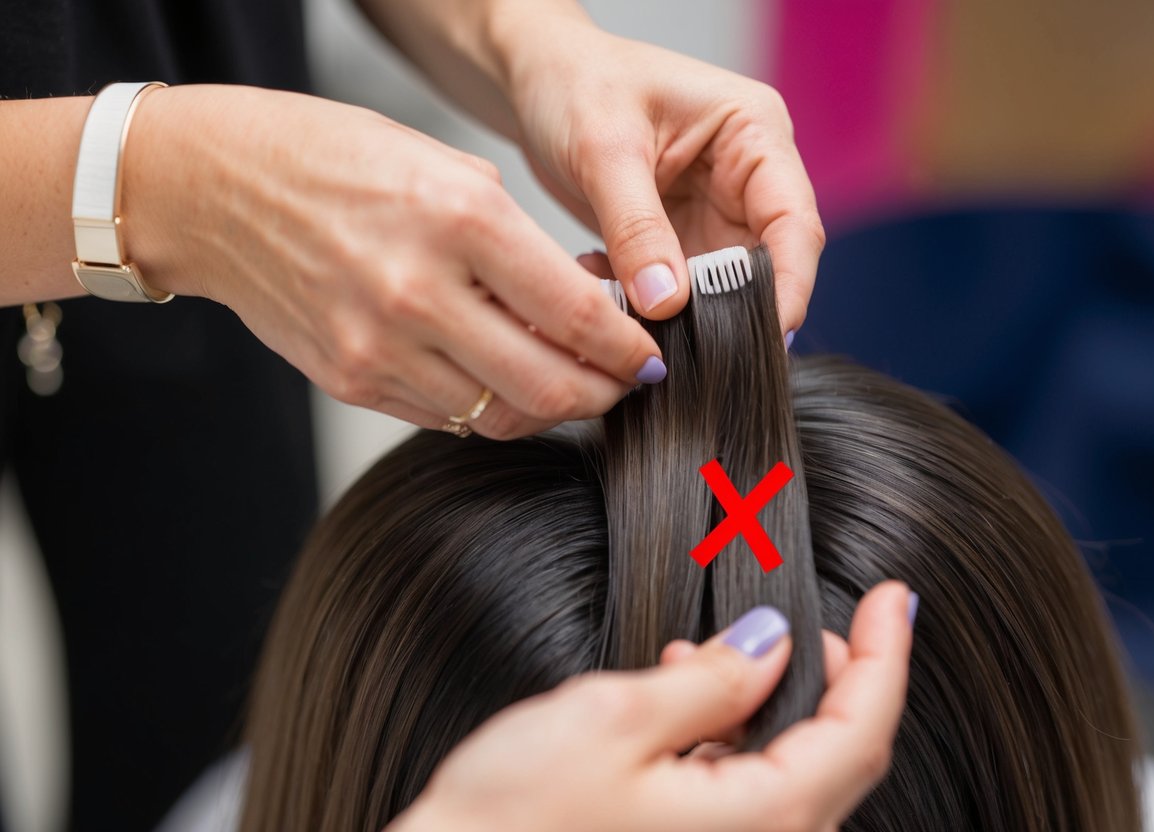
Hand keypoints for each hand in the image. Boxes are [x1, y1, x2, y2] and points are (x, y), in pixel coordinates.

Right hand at [121, 85, 665, 437]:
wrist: (214, 188)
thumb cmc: (334, 160)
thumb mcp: (448, 169)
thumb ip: (521, 247)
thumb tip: (584, 308)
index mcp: (460, 219)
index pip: (578, 315)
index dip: (629, 349)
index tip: (649, 356)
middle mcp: (419, 293)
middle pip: (548, 386)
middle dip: (604, 394)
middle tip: (624, 385)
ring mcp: (377, 347)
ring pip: (499, 415)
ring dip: (549, 408)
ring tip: (569, 383)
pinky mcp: (349, 380)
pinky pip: (446, 416)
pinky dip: (487, 405)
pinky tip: (501, 378)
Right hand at [388, 582, 914, 831]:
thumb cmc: (508, 823)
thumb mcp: (611, 721)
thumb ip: (708, 681)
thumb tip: (771, 644)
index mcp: (760, 821)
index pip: (861, 728)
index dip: (887, 653)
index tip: (898, 598)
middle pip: (840, 753)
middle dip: (836, 673)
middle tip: (812, 614)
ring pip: (794, 773)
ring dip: (774, 703)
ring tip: (715, 651)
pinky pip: (749, 795)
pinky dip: (736, 739)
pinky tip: (687, 704)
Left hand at [496, 9, 823, 332]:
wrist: (536, 79)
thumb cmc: (576, 82)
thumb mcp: (604, 149)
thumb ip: (636, 228)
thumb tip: (666, 303)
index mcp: (754, 134)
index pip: (794, 223)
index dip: (789, 285)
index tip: (771, 336)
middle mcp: (746, 177)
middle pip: (765, 265)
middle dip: (730, 312)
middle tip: (688, 349)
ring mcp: (713, 212)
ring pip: (719, 288)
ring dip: (678, 313)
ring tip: (627, 315)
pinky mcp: (677, 239)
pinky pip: (676, 291)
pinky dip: (643, 302)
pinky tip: (601, 287)